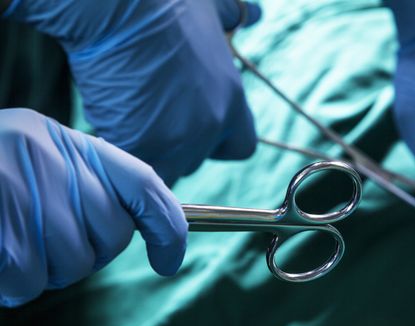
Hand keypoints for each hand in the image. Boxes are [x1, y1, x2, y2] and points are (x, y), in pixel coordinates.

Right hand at [0, 108, 186, 306]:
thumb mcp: (47, 161)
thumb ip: (92, 186)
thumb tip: (153, 233)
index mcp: (71, 142)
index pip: (143, 183)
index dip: (166, 227)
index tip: (169, 261)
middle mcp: (51, 157)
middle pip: (111, 236)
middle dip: (85, 254)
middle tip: (47, 240)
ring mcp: (19, 187)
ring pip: (69, 265)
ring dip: (44, 271)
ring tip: (13, 245)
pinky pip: (26, 278)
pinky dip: (12, 283)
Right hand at [4, 0, 261, 185]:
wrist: (122, 7)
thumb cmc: (165, 2)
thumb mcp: (210, 7)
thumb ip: (234, 18)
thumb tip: (255, 14)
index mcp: (231, 100)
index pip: (242, 146)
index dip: (219, 142)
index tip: (197, 127)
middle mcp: (211, 127)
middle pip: (197, 159)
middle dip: (176, 145)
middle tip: (149, 115)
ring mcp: (177, 142)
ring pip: (166, 170)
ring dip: (149, 153)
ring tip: (127, 119)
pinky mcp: (141, 148)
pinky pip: (133, 169)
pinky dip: (122, 157)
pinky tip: (108, 127)